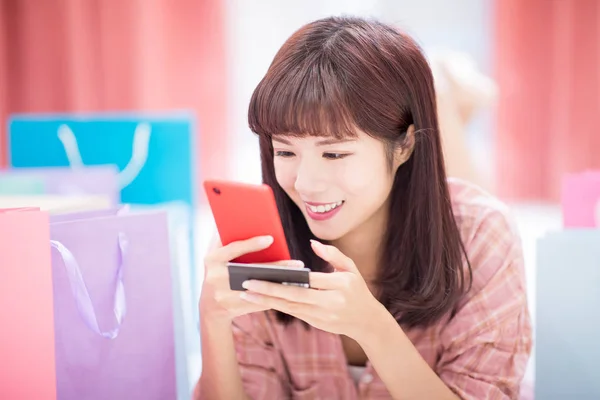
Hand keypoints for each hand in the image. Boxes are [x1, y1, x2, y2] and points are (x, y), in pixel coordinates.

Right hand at [199, 235, 303, 323]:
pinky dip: (274, 295)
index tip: (270, 239)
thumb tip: (242, 216)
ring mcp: (223, 295)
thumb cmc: (219, 270)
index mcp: (211, 259)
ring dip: (279, 282)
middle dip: (276, 267)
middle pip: (250, 271)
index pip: (233, 249)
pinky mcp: (233, 308)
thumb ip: (226, 238)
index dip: (251, 244)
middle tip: (296, 263)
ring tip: (297, 275)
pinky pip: (258, 302)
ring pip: (257, 288)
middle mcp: (215, 278)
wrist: (210, 304)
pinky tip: (290, 289)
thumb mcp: (217, 254)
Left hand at [240, 240, 386, 342]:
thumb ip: (333, 254)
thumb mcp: (351, 268)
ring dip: (267, 301)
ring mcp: (322, 316)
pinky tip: (260, 300)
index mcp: (341, 286)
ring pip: (290, 307)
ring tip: (246, 293)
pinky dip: (276, 306)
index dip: (290, 276)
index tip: (270, 270)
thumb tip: (313, 243)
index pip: (312, 279)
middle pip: (296, 296)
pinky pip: (293, 313)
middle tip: (248, 284)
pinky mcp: (316, 323)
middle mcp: (330, 303)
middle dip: (270, 290)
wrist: (366, 321)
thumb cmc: (357, 289)